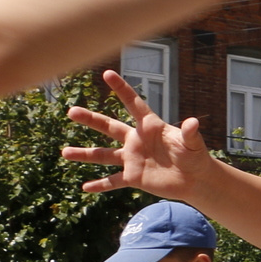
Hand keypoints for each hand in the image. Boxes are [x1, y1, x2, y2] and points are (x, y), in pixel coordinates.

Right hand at [65, 69, 223, 200]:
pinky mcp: (134, 177)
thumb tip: (193, 122)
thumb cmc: (196, 157)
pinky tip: (85, 188)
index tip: (107, 73)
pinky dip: (100, 185)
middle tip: (70, 111)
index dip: (121, 89)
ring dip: (84, 155)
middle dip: (90, 119)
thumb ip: (190, 134)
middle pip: (109, 127)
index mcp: (150, 127)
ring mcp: (132, 159)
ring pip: (103, 155)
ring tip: (64, 152)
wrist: (195, 179)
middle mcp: (136, 140)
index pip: (133, 104)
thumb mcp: (193, 144)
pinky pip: (113, 181)